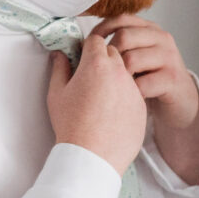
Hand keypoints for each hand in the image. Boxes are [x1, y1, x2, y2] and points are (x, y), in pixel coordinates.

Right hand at [46, 34, 146, 173]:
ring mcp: (133, 88)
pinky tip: (112, 112)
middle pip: (114, 53)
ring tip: (101, 98)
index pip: (96, 40)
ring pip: (126, 73)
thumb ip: (59, 68)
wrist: (92, 157)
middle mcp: (119, 71)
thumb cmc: (71, 125)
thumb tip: (59, 54)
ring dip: (115, 78)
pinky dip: (124, 96)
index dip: (88, 47)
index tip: (82, 57)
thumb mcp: (57, 94)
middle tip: (90, 77)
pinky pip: (133, 93)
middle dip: (102, 59)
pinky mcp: (142, 106)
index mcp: (96, 64)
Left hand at [89, 15, 198, 183]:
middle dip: (108, 56)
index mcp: (149, 29)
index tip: (88, 44)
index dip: (101, 29)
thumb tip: (78, 45)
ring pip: (132, 59)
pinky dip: (131, 93)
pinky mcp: (173, 79)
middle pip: (124, 37)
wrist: (180, 102)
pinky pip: (143, 83)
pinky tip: (130, 99)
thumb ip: (115, 47)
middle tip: (104, 74)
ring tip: (117, 88)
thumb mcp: (134, 58)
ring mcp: (169, 57)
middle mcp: (161, 38)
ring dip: (119, 76)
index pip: (121, 18)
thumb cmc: (148, 80)